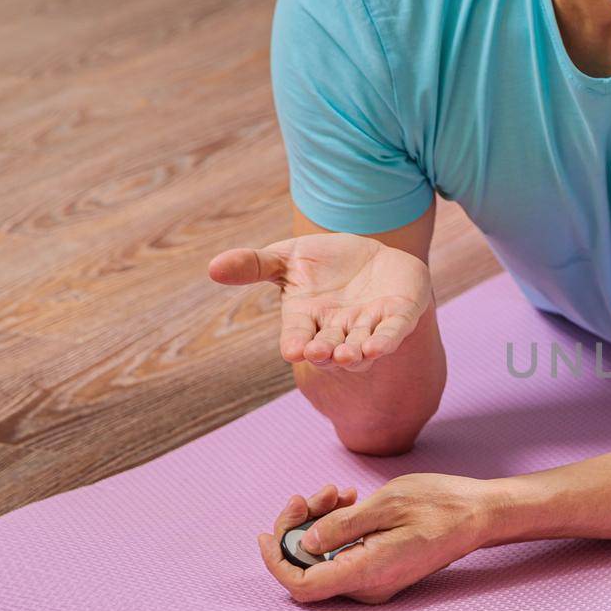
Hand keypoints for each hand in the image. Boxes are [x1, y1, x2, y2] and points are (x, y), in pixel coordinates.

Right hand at [208, 233, 431, 371]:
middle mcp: (337, 329)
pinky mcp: (398, 317)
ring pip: (361, 347)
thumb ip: (254, 264)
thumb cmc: (324, 262)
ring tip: (348, 355)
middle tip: (319, 353)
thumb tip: (213, 267)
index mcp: (307, 320)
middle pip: (329, 347)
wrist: (372, 255)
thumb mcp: (287, 257)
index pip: (298, 337)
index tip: (292, 350)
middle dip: (324, 352)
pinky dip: (385, 340)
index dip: (296, 344)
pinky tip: (378, 347)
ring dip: (355, 353)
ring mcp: (368, 326)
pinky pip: (392, 333)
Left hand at [256, 474, 499, 603]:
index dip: (275, 561)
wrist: (479, 515)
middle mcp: (368, 586)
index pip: (301, 584)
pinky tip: (348, 501)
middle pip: (308, 570)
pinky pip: (343, 556)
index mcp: (367, 572)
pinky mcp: (381, 570)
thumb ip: (341, 526)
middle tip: (309, 495)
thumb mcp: (387, 504)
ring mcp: (375, 581)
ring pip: (325, 559)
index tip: (266, 534)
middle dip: (299, 530)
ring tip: (336, 492)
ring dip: (319, 524)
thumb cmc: (441, 505)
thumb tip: (305, 543)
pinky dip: (337, 530)